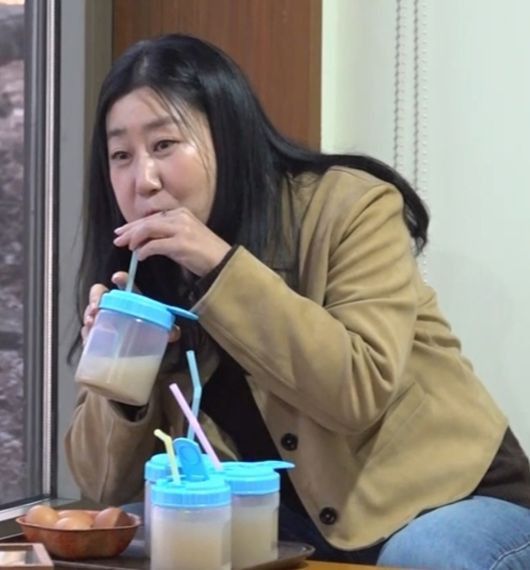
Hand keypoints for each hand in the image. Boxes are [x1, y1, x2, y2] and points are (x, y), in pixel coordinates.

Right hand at [81, 272, 180, 343]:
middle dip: (96, 298)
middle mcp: (115, 310)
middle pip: (100, 296)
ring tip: (91, 322)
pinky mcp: (95, 339)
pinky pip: (87, 333)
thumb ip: (169, 331)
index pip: (125, 286)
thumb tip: (174, 332)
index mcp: (131, 304)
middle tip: (97, 307)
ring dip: (89, 315)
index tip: (117, 277)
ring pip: (91, 313)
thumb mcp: (160, 333)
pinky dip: (87, 334)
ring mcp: (103, 323)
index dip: (122, 279)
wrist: (135, 364)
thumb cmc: (146, 342)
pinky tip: (89, 337)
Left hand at [113, 208, 230, 276]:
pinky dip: (145, 251)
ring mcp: (181, 229)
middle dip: (130, 231)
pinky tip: (140, 256)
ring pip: (149, 229)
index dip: (134, 224)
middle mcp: (180, 217)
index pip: (152, 217)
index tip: (122, 231)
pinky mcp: (181, 243)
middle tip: (117, 239)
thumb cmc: (205, 252)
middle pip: (147, 221)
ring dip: (135, 239)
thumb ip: (168, 233)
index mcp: (180, 213)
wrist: (223, 261)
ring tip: (127, 248)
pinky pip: (155, 245)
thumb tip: (146, 240)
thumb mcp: (185, 236)